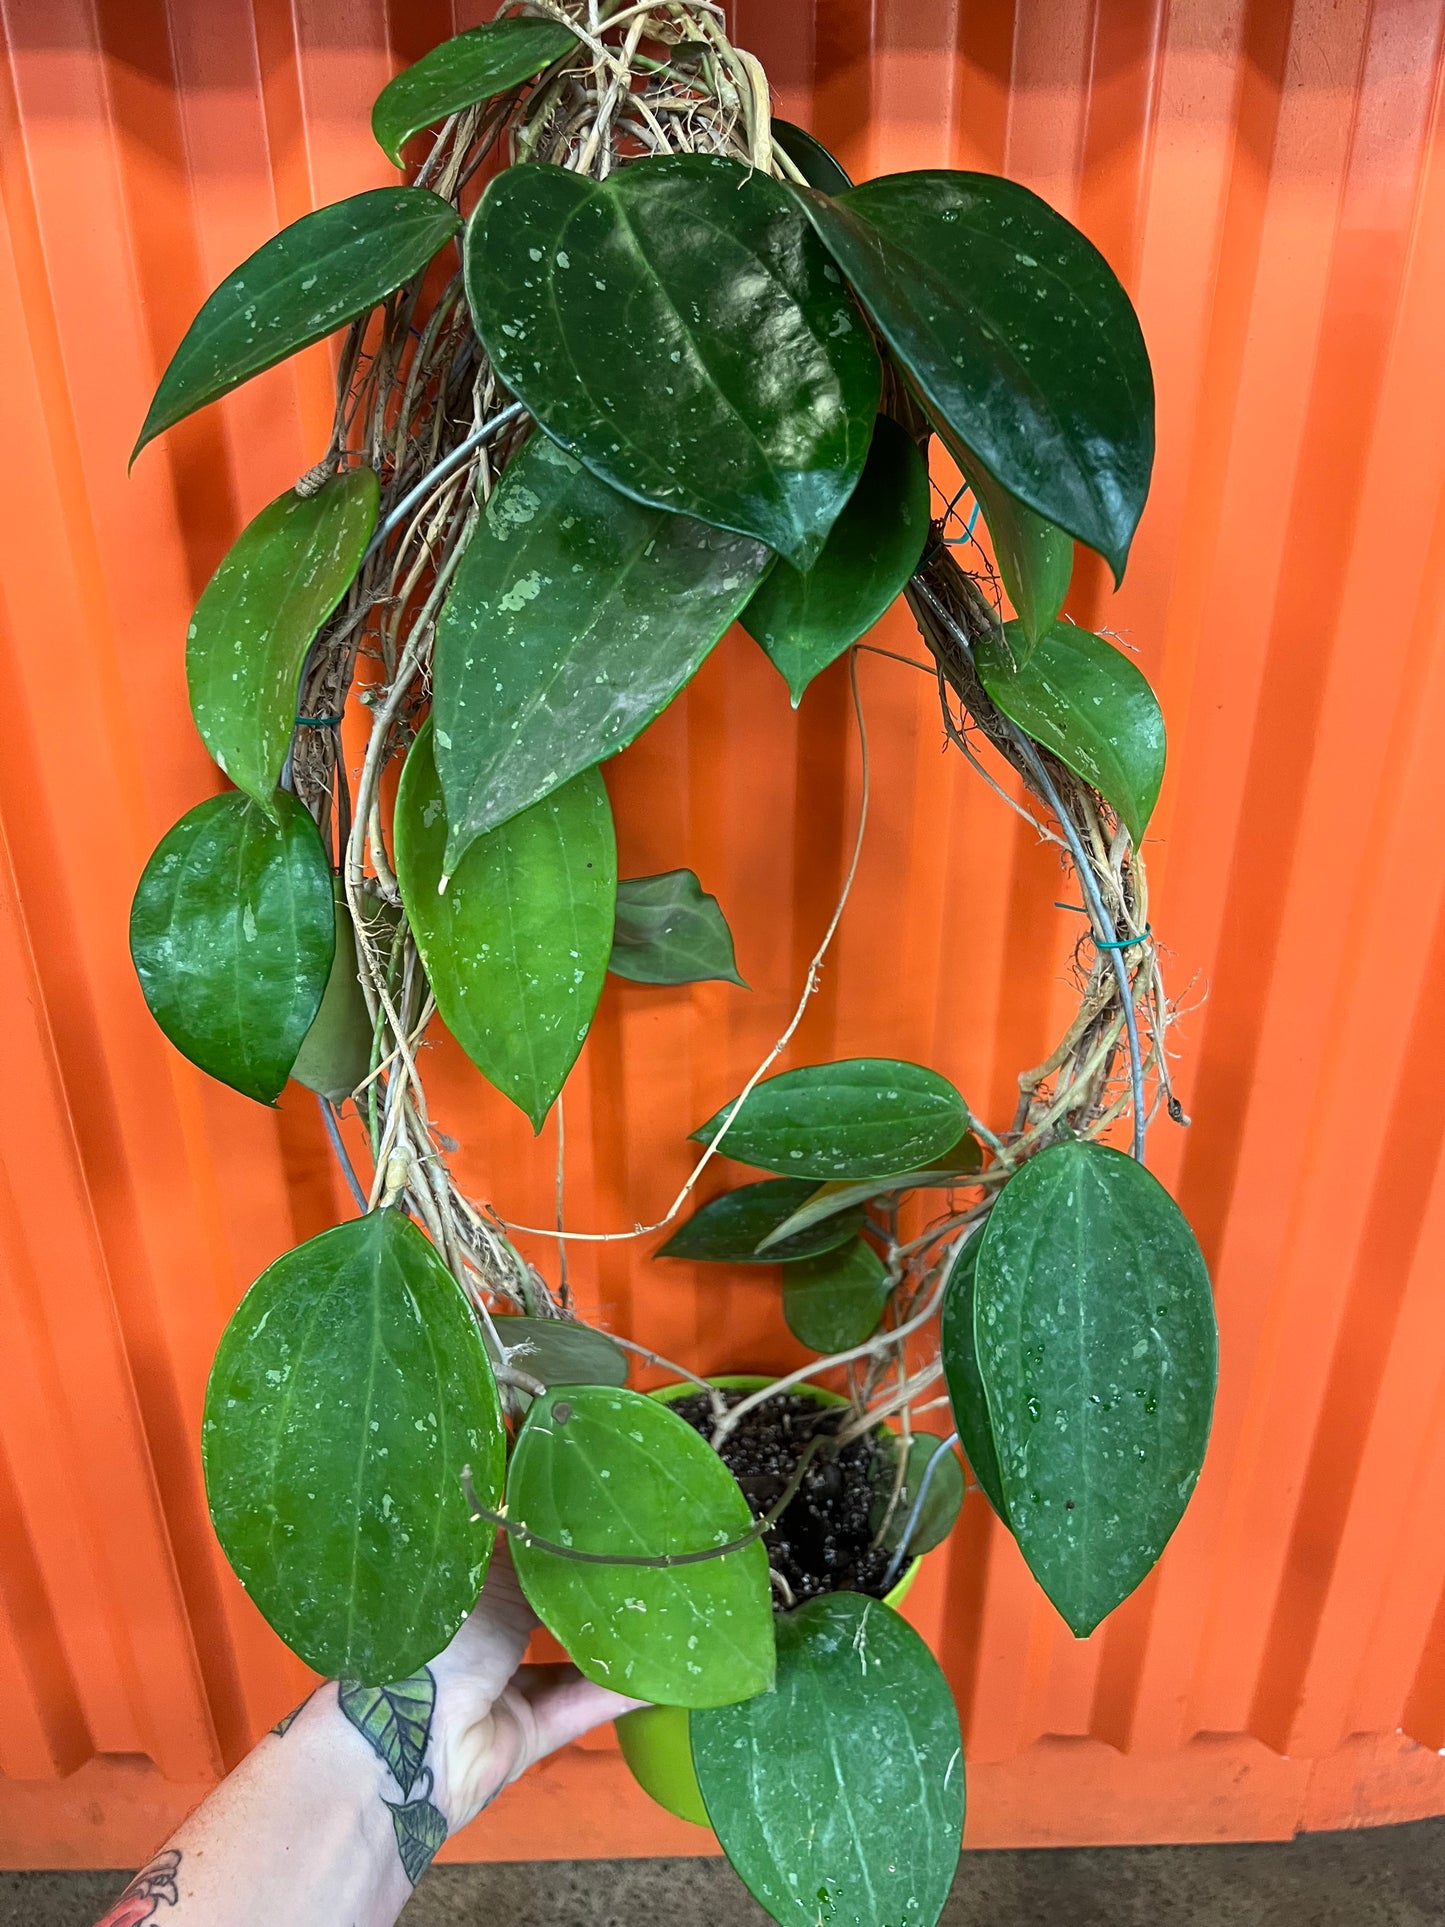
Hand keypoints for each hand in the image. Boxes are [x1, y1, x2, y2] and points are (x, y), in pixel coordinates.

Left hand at [425, 1543, 644, 1830]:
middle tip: (644, 1560)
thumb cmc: (435, 1638)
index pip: (506, 1556)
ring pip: (568, 1659)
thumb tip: (574, 1525)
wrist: (404, 1744)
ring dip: (612, 1642)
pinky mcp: (526, 1735)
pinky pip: (579, 1706)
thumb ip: (535, 1562)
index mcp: (454, 1593)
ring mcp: (501, 1689)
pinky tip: (663, 1673)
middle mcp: (476, 1637)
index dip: (548, 1538)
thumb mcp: (487, 1584)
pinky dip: (619, 1693)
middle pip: (542, 1609)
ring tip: (667, 1610)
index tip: (598, 1513)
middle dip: (588, 1590)